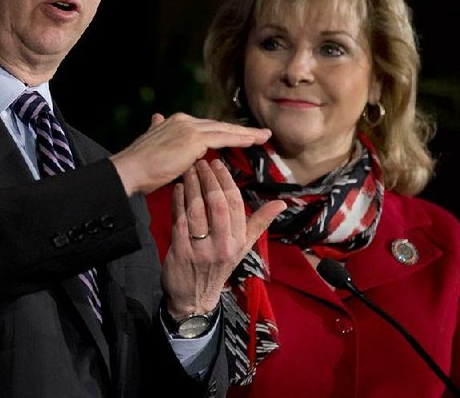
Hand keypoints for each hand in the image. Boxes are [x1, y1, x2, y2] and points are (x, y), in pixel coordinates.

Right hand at [110, 112, 270, 195]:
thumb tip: (157, 118)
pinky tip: (252, 141)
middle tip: (261, 134)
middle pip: (219, 126)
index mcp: (176, 122)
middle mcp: (184, 120)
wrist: (130, 169)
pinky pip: (223, 138)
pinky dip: (240, 139)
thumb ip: (158, 130)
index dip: (225, 131)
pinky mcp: (194, 139)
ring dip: (246, 134)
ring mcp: (189, 128)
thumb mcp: (152, 143)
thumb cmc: (140, 166)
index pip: (207, 127)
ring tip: (264, 137)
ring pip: (225, 130)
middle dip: (241, 130)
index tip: (240, 135)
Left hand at [160, 158, 285, 316]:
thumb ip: (259, 223)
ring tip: (189, 170)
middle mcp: (222, 246)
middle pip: (217, 205)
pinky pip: (179, 221)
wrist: (194, 298)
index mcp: (238, 241)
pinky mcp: (181, 253)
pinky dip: (177, 202)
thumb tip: (281, 203)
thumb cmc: (220, 266)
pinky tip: (177, 188)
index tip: (218, 164)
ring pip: (196, 211)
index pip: (235, 205)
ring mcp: (201, 250)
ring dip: (192, 186)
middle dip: (209, 180)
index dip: (226, 181)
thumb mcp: (242, 247)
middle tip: (202, 162)